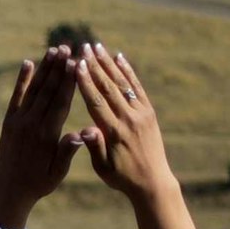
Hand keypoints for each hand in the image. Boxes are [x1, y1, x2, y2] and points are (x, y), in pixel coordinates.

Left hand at [0, 49, 83, 220]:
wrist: (9, 191)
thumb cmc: (40, 182)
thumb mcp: (58, 171)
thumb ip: (68, 151)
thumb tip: (81, 135)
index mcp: (47, 135)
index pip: (61, 102)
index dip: (69, 81)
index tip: (78, 63)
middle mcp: (31, 124)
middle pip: (48, 90)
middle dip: (59, 67)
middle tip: (68, 47)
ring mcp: (18, 121)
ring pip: (33, 89)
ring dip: (44, 68)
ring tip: (54, 49)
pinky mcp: (8, 122)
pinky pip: (16, 97)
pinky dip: (22, 80)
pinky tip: (28, 63)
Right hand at [73, 46, 174, 200]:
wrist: (153, 181)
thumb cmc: (121, 177)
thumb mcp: (103, 167)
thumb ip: (95, 146)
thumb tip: (84, 131)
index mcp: (115, 132)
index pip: (97, 102)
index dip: (86, 82)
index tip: (77, 64)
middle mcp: (129, 119)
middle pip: (109, 87)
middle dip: (95, 65)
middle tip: (85, 47)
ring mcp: (141, 114)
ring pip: (122, 83)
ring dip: (109, 63)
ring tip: (98, 46)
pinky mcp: (149, 113)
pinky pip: (137, 88)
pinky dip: (128, 72)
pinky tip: (119, 58)